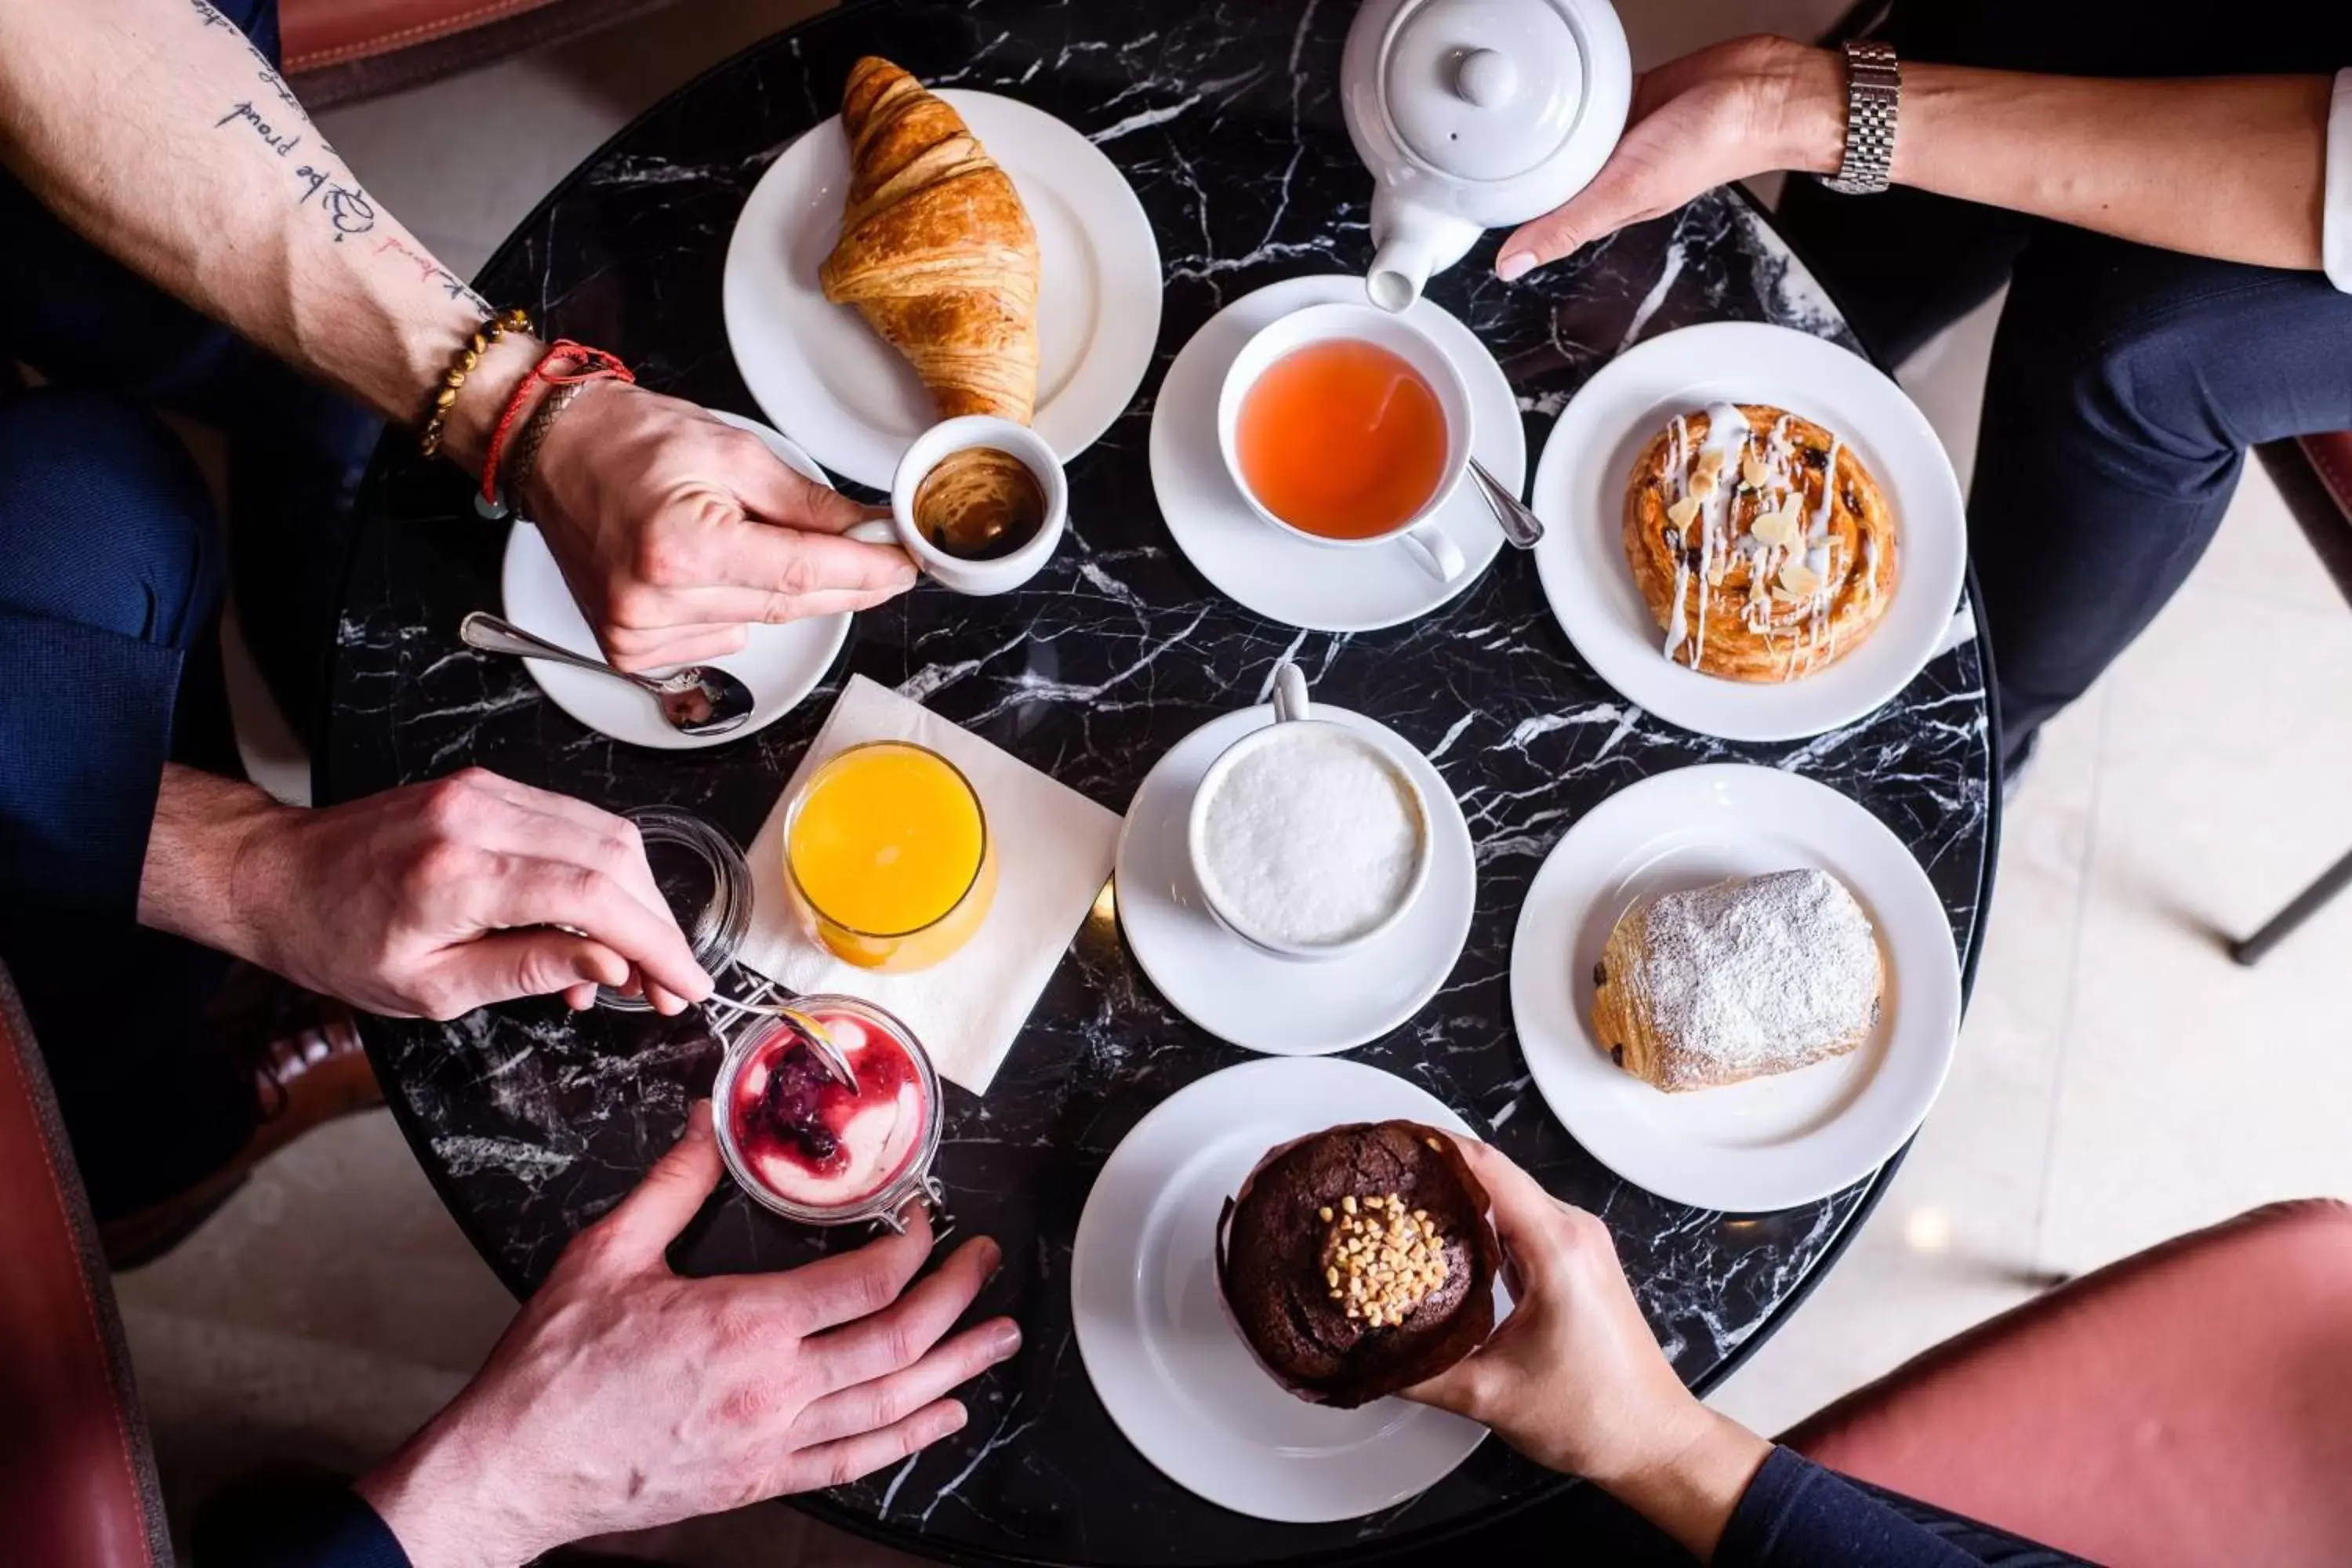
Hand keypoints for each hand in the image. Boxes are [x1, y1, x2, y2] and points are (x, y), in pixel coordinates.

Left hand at [228, 767, 712, 1018]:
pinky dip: (603, 870)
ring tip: (633, 961)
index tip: (686, 983)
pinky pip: (574, 820)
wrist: (275, 876)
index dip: (655, 940)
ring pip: (605, 831)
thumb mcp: (429, 989)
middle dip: (657, 924)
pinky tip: (595, 920)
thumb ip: (528, 970)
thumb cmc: (335, 940)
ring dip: (637, 897)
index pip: (592, 894)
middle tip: (668, 982)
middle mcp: (477, 816)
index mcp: (458, 874)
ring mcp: (484, 790)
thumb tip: (609, 966)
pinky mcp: (487, 784)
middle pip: (613, 855)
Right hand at [358, 1103, 1019, 1567]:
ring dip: (956, 1369)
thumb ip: (672, 1184)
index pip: (865, 1282)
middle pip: (897, 1342)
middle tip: (988, 1264)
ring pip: (890, 1407)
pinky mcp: (757, 1482)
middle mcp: (771, 1389)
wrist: (514, 1466)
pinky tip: (941, 1418)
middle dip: (957, 1298)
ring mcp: (769, 1443)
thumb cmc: (553, 1368)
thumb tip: (707, 1124)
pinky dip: (907, 1440)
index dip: (912, 1246)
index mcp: (743, 1324)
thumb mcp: (606, 1253)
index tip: (923, 1219)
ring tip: (999, 1339)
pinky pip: (852, 1462)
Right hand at [522, 381, 916, 670]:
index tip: (907, 567)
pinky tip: (712, 569)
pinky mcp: (628, 650)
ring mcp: (637, 632)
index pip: (802, 571)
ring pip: (757, 622)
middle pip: (787, 603)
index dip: (865, 571)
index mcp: (681, 547)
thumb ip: (807, 503)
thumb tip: (870, 533)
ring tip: (752, 536)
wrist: (552, 451)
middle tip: (884, 562)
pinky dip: (733, 609)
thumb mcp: (733, 452)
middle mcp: (655, 601)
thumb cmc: (632, 440)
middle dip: (843, 581)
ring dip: (779, 589)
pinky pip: (719, 639)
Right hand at [1402, 1139, 1771, 1559]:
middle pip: (1494, 1175)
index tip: (1389, 1138)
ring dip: (1459, 1197)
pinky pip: (1523, 1224)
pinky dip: (1483, 1224)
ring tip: (1400, 1205)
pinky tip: (1445, 1240)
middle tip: (1380, 1178)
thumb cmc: (1593, 1416)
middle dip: (1436, 1169)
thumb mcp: (1489, 1395)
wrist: (1655, 1442)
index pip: (1485, 1167)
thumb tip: (1363, 1357)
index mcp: (1556, 1246)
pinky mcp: (1580, 1263)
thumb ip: (1417, 1374)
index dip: (1433, 1145)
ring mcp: (1580, 1244)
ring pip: (1508, 1199)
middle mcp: (1573, 1231)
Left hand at [1495, 36, 1844, 280]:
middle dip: (1515, 168)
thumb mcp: (1625, 191)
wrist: (1760, 90)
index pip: (1541, 216)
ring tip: (1502, 117)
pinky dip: (1574, 96)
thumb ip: (1567, 226)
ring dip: (1544, 130)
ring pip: (1566, 138)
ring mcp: (1618, 135)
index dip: (1504, 212)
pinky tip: (1557, 88)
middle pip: (1548, 176)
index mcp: (1603, 204)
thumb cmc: (1711, 145)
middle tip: (1470, 152)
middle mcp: (1608, 173)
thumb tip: (1512, 264)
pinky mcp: (1630, 98)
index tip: (1462, 203)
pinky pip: (1589, 100)